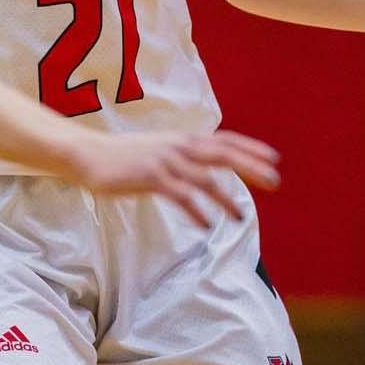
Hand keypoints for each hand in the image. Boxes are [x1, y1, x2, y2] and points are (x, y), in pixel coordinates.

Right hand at [62, 128, 281, 225]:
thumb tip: (201, 167)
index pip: (225, 139)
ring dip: (226, 198)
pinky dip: (196, 210)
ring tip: (240, 217)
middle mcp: (178, 146)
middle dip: (252, 167)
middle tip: (275, 182)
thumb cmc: (121, 156)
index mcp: (182, 139)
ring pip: (206, 179)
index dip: (250, 148)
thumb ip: (179, 155)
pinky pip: (181, 195)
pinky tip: (206, 224)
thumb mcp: (157, 150)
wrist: (88, 154)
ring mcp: (165, 161)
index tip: (273, 158)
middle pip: (224, 154)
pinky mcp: (151, 177)